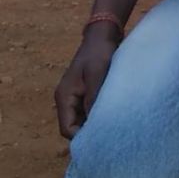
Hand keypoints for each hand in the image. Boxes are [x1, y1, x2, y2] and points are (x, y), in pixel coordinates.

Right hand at [54, 24, 119, 138]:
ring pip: (83, 121)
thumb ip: (93, 98)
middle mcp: (68, 100)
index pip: (67, 129)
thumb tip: (94, 125)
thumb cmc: (99, 51)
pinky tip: (114, 119)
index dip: (81, 139)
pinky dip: (100, 116)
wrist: (104, 34)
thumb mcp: (97, 74)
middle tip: (110, 140)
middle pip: (74, 127)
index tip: (100, 143)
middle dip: (89, 135)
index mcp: (64, 96)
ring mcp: (77, 97)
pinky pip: (91, 112)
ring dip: (96, 125)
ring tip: (114, 132)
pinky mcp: (88, 93)